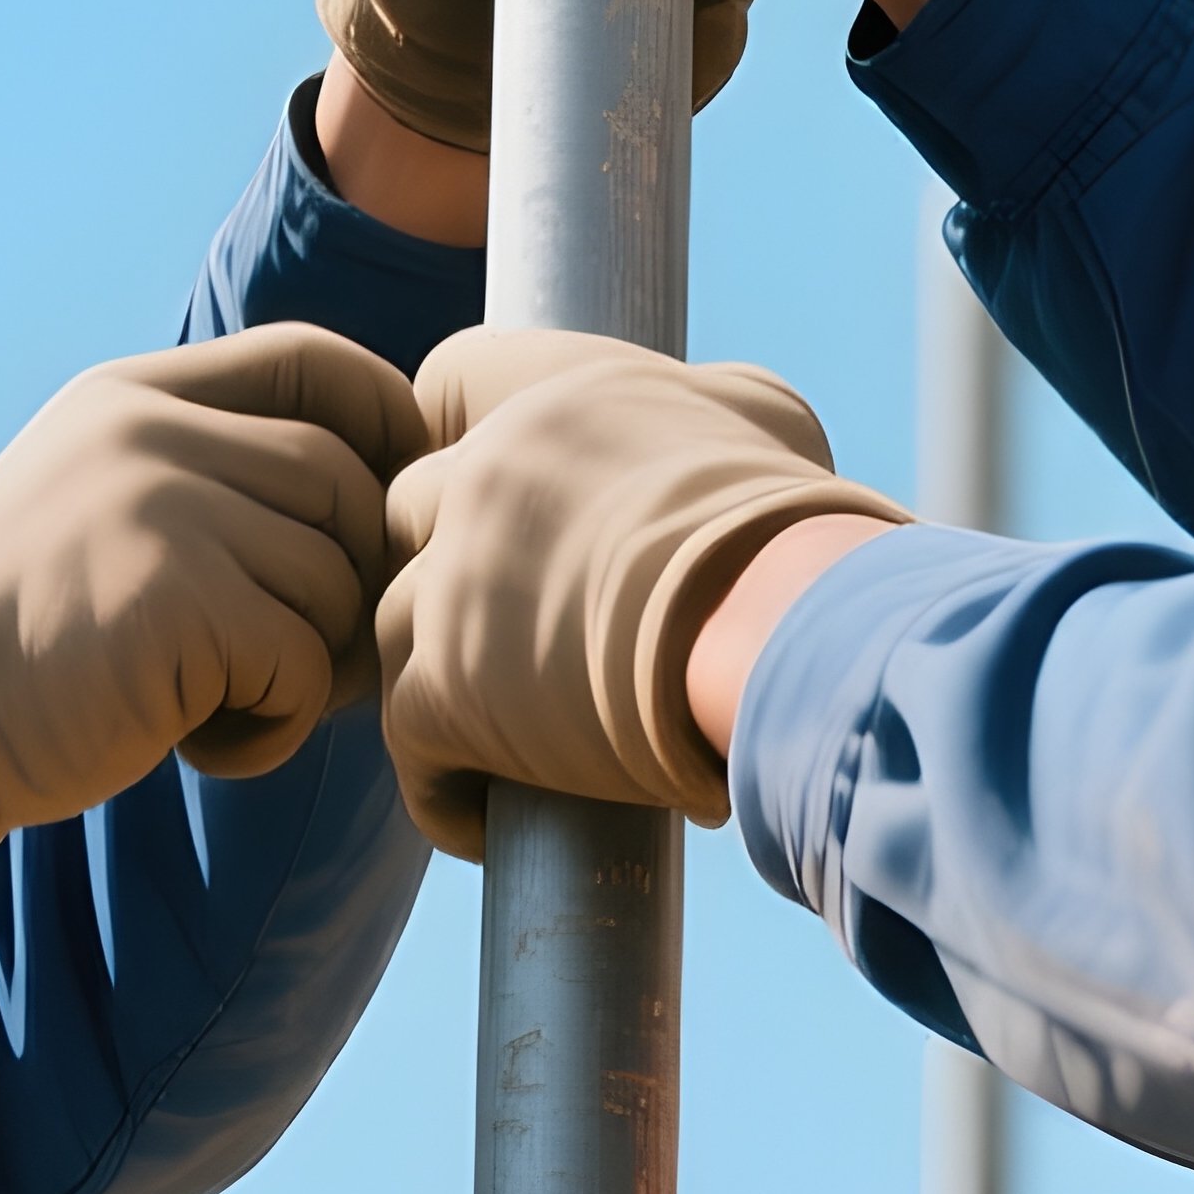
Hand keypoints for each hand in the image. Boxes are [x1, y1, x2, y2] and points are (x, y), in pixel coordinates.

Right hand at [0, 326, 425, 875]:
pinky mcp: (177, 601)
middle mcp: (154, 436)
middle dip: (354, 580)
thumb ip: (214, 472)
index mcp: (139, 396)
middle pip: (345, 483)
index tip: (392, 498)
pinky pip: (302, 661)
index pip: (311, 361)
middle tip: (300, 659)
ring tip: (233, 702)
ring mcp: (164, 511)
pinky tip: (211, 741)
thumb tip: (381, 503)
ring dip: (311, 666)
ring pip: (335, 579)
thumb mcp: (105, 499)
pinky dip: (279, 722)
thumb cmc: (29, 629)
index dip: (384, 419)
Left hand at [377, 328, 910, 860]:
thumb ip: (712, 407)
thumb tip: (716, 434)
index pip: (448, 381)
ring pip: (395, 622)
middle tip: (504, 622)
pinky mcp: (445, 690)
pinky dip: (442, 785)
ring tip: (499, 729)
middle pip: (409, 508)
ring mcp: (456, 580)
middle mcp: (487, 473)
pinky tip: (487, 813)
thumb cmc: (797, 526)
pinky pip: (406, 741)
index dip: (462, 434)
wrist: (785, 626)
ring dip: (440, 674)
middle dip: (447, 564)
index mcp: (554, 396)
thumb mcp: (767, 424)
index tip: (509, 498)